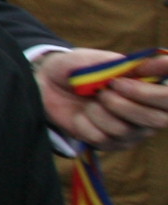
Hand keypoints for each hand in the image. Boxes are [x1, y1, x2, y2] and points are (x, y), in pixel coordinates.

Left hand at [38, 48, 167, 151]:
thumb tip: (162, 61)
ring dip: (99, 111)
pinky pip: (100, 138)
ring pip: (124, 129)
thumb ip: (130, 65)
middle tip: (104, 89)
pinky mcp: (109, 144)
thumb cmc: (79, 68)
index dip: (150, 94)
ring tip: (91, 99)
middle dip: (123, 104)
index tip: (118, 82)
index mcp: (154, 89)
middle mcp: (150, 113)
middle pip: (156, 120)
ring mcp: (131, 131)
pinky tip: (81, 114)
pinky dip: (84, 122)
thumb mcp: (101, 60)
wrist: (47, 83)